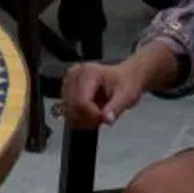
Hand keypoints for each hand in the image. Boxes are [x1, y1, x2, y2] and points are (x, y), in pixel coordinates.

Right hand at [58, 44, 175, 128]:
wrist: (125, 77)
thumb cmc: (126, 83)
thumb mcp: (127, 95)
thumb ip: (116, 108)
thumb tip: (107, 120)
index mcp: (89, 72)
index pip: (81, 101)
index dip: (92, 115)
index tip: (104, 118)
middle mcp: (74, 74)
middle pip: (72, 107)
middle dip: (87, 119)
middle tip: (103, 117)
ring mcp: (68, 82)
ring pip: (67, 111)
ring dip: (83, 119)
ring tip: (98, 114)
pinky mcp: (66, 90)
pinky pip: (66, 111)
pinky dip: (78, 117)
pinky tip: (90, 113)